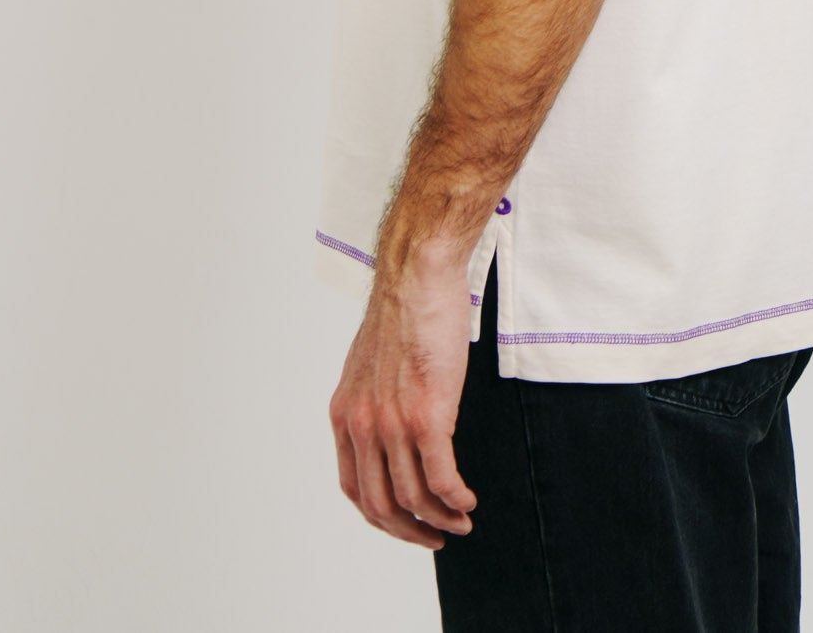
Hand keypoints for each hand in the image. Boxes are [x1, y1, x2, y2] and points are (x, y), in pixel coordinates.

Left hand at [328, 252, 478, 550]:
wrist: (418, 274)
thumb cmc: (405, 309)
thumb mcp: (371, 364)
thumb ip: (375, 401)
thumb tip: (394, 430)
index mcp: (344, 414)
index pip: (353, 487)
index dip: (381, 516)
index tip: (406, 523)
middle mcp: (362, 424)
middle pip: (380, 504)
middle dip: (410, 531)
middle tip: (436, 538)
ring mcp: (392, 422)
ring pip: (414, 498)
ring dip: (440, 519)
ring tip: (461, 521)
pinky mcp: (426, 414)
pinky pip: (440, 478)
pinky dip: (455, 499)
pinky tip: (468, 500)